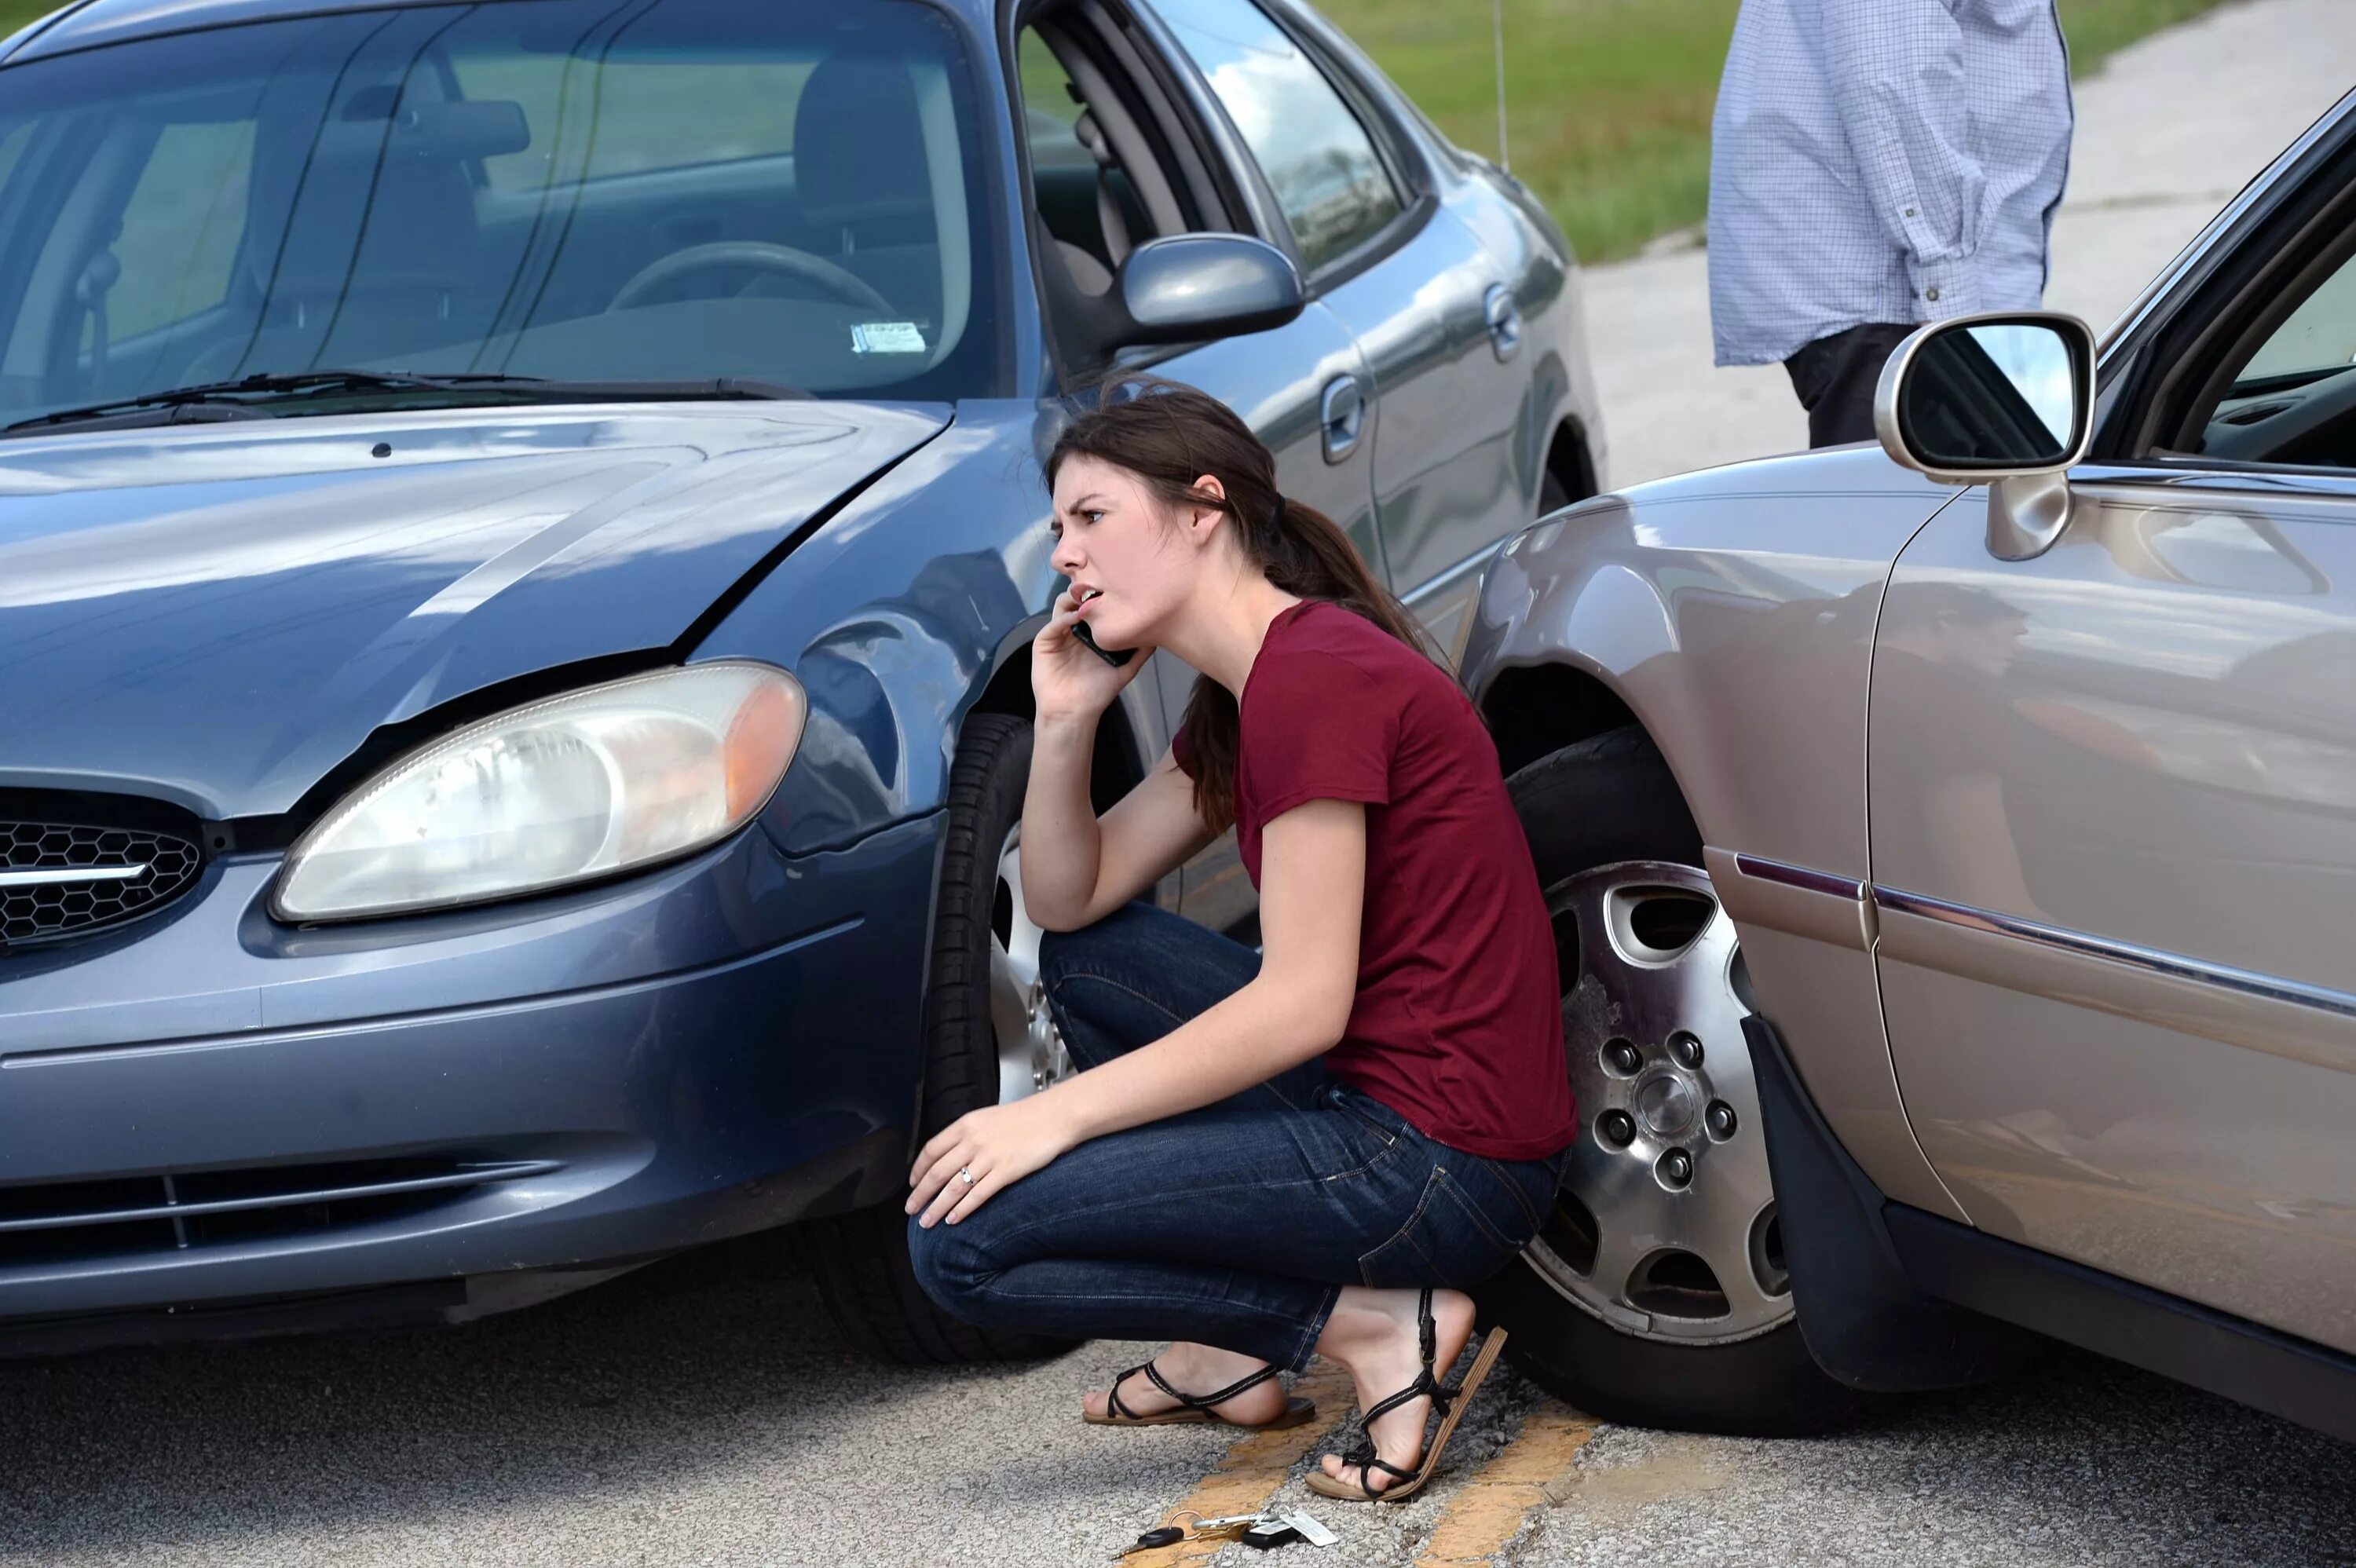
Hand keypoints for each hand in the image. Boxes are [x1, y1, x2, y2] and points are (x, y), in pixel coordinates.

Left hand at [905, 1095, 1077, 1226]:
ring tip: (927, 1221)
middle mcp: (972, 1141)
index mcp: (965, 1125)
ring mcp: (988, 1158)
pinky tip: (953, 1220)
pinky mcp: (1005, 1172)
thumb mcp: (987, 1118)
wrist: (1054, 1116)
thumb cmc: (1024, 1117)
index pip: (930, 1151)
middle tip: (911, 1209)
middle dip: (920, 1195)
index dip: (918, 1171)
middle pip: (936, 1173)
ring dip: (936, 1208)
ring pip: (953, 1188)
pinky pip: (977, 1195)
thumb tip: (948, 1155)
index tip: (912, 1184)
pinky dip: (962, 1210)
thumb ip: (966, 1135)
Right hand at [1032, 588, 1151, 722]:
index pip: (1095, 606)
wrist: (1074, 712)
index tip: (1116, 589)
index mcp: (1091, 633)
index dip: (1103, 595)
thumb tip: (1157, 635)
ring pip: (1063, 606)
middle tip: (1100, 588)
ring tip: (1088, 601)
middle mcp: (1075, 629)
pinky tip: (1075, 618)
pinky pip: (1052, 624)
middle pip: (1078, 600)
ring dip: (1074, 599)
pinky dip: (1063, 618)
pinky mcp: (1044, 642)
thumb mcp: (1124, 669)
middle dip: (1088, 591)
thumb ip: (1139, 652)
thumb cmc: (1097, 692)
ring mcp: (1058, 634)